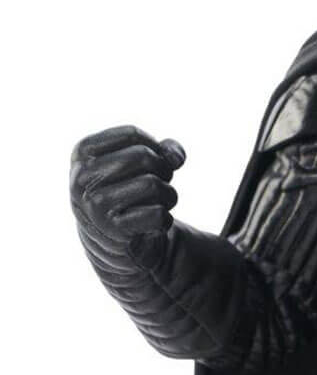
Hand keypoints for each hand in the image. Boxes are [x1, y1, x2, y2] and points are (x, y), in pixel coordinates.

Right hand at [70, 126, 184, 262]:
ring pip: (153, 185)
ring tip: (157, 203)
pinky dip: (166, 219)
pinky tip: (153, 223)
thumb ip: (165, 150)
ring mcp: (95, 205)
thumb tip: (176, 157)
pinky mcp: (114, 230)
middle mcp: (82, 178)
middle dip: (163, 169)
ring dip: (168, 195)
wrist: (115, 240)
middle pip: (144, 157)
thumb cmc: (130, 190)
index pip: (131, 134)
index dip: (154, 146)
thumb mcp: (141, 162)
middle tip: (159, 182)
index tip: (152, 160)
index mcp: (83, 153)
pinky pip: (158, 214)